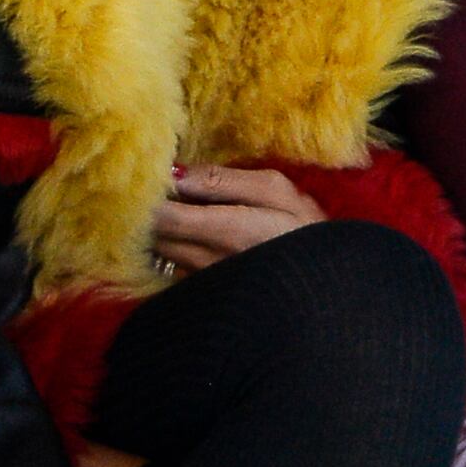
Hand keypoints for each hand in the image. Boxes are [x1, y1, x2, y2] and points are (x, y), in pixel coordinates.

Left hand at [147, 165, 324, 274]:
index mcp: (224, 231)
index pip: (160, 215)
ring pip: (156, 251)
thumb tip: (175, 172)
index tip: (140, 173)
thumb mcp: (274, 191)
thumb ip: (221, 180)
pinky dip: (165, 246)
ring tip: (161, 202)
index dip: (143, 195)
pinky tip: (178, 230)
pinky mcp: (201, 295)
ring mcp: (200, 282)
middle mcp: (205, 262)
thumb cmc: (304, 230)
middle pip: (151, 234)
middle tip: (144, 182)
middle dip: (142, 209)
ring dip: (153, 228)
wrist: (325, 285)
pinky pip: (168, 266)